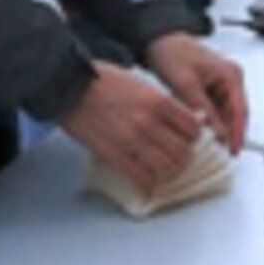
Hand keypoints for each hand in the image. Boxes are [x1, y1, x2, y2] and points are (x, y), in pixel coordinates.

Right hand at [59, 60, 203, 194]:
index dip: (193, 137)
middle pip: (183, 152)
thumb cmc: (102, 80)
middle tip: (178, 158)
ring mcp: (132, 140)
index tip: (188, 140)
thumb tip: (176, 120)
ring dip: (168, 172)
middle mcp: (150, 122)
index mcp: (159, 101)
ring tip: (163, 171)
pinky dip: (148, 185)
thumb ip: (160, 102)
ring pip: (167, 167)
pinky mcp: (115, 154)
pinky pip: (141, 177)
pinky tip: (148, 184)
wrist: (70, 86)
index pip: (192, 129)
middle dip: (184, 157)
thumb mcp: (140, 83)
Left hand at [145, 32, 247, 153]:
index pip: (240, 110)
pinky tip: (201, 131)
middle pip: (235, 114)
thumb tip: (217, 133)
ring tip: (209, 145)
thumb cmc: (172, 52)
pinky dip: (210, 121)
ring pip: (225, 114)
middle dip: (228, 133)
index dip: (237, 133)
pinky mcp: (211, 88)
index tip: (233, 149)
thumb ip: (203, 110)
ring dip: (218, 128)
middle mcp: (230, 78)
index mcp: (230, 74)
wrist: (158, 40)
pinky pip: (215, 110)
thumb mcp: (186, 84)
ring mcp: (222, 84)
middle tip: (221, 153)